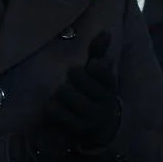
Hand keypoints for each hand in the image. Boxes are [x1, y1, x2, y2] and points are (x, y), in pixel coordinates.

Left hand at [43, 32, 119, 148]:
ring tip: (64, 96)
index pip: (100, 67)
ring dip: (60, 92)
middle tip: (72, 83)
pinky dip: (52, 108)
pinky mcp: (78, 130)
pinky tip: (57, 108)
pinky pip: (55, 111)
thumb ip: (99, 52)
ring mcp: (92, 117)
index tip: (91, 69)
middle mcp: (104, 101)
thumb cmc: (96, 93)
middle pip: (77, 76)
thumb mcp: (100, 75)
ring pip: (64, 93)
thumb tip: (105, 31)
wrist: (103, 129)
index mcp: (110, 85)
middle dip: (72, 77)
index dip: (91, 66)